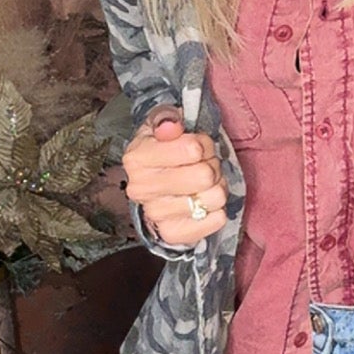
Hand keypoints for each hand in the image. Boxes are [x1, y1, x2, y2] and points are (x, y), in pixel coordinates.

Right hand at [122, 105, 227, 246]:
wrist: (154, 183)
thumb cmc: (163, 149)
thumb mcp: (162, 124)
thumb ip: (166, 118)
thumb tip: (171, 126)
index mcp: (136, 158)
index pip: (193, 149)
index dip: (203, 145)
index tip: (196, 146)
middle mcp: (140, 189)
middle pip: (205, 175)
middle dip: (211, 165)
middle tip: (204, 164)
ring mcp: (156, 214)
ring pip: (214, 198)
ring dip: (216, 187)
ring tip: (205, 183)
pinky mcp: (173, 234)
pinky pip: (216, 221)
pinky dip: (217, 211)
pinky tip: (204, 203)